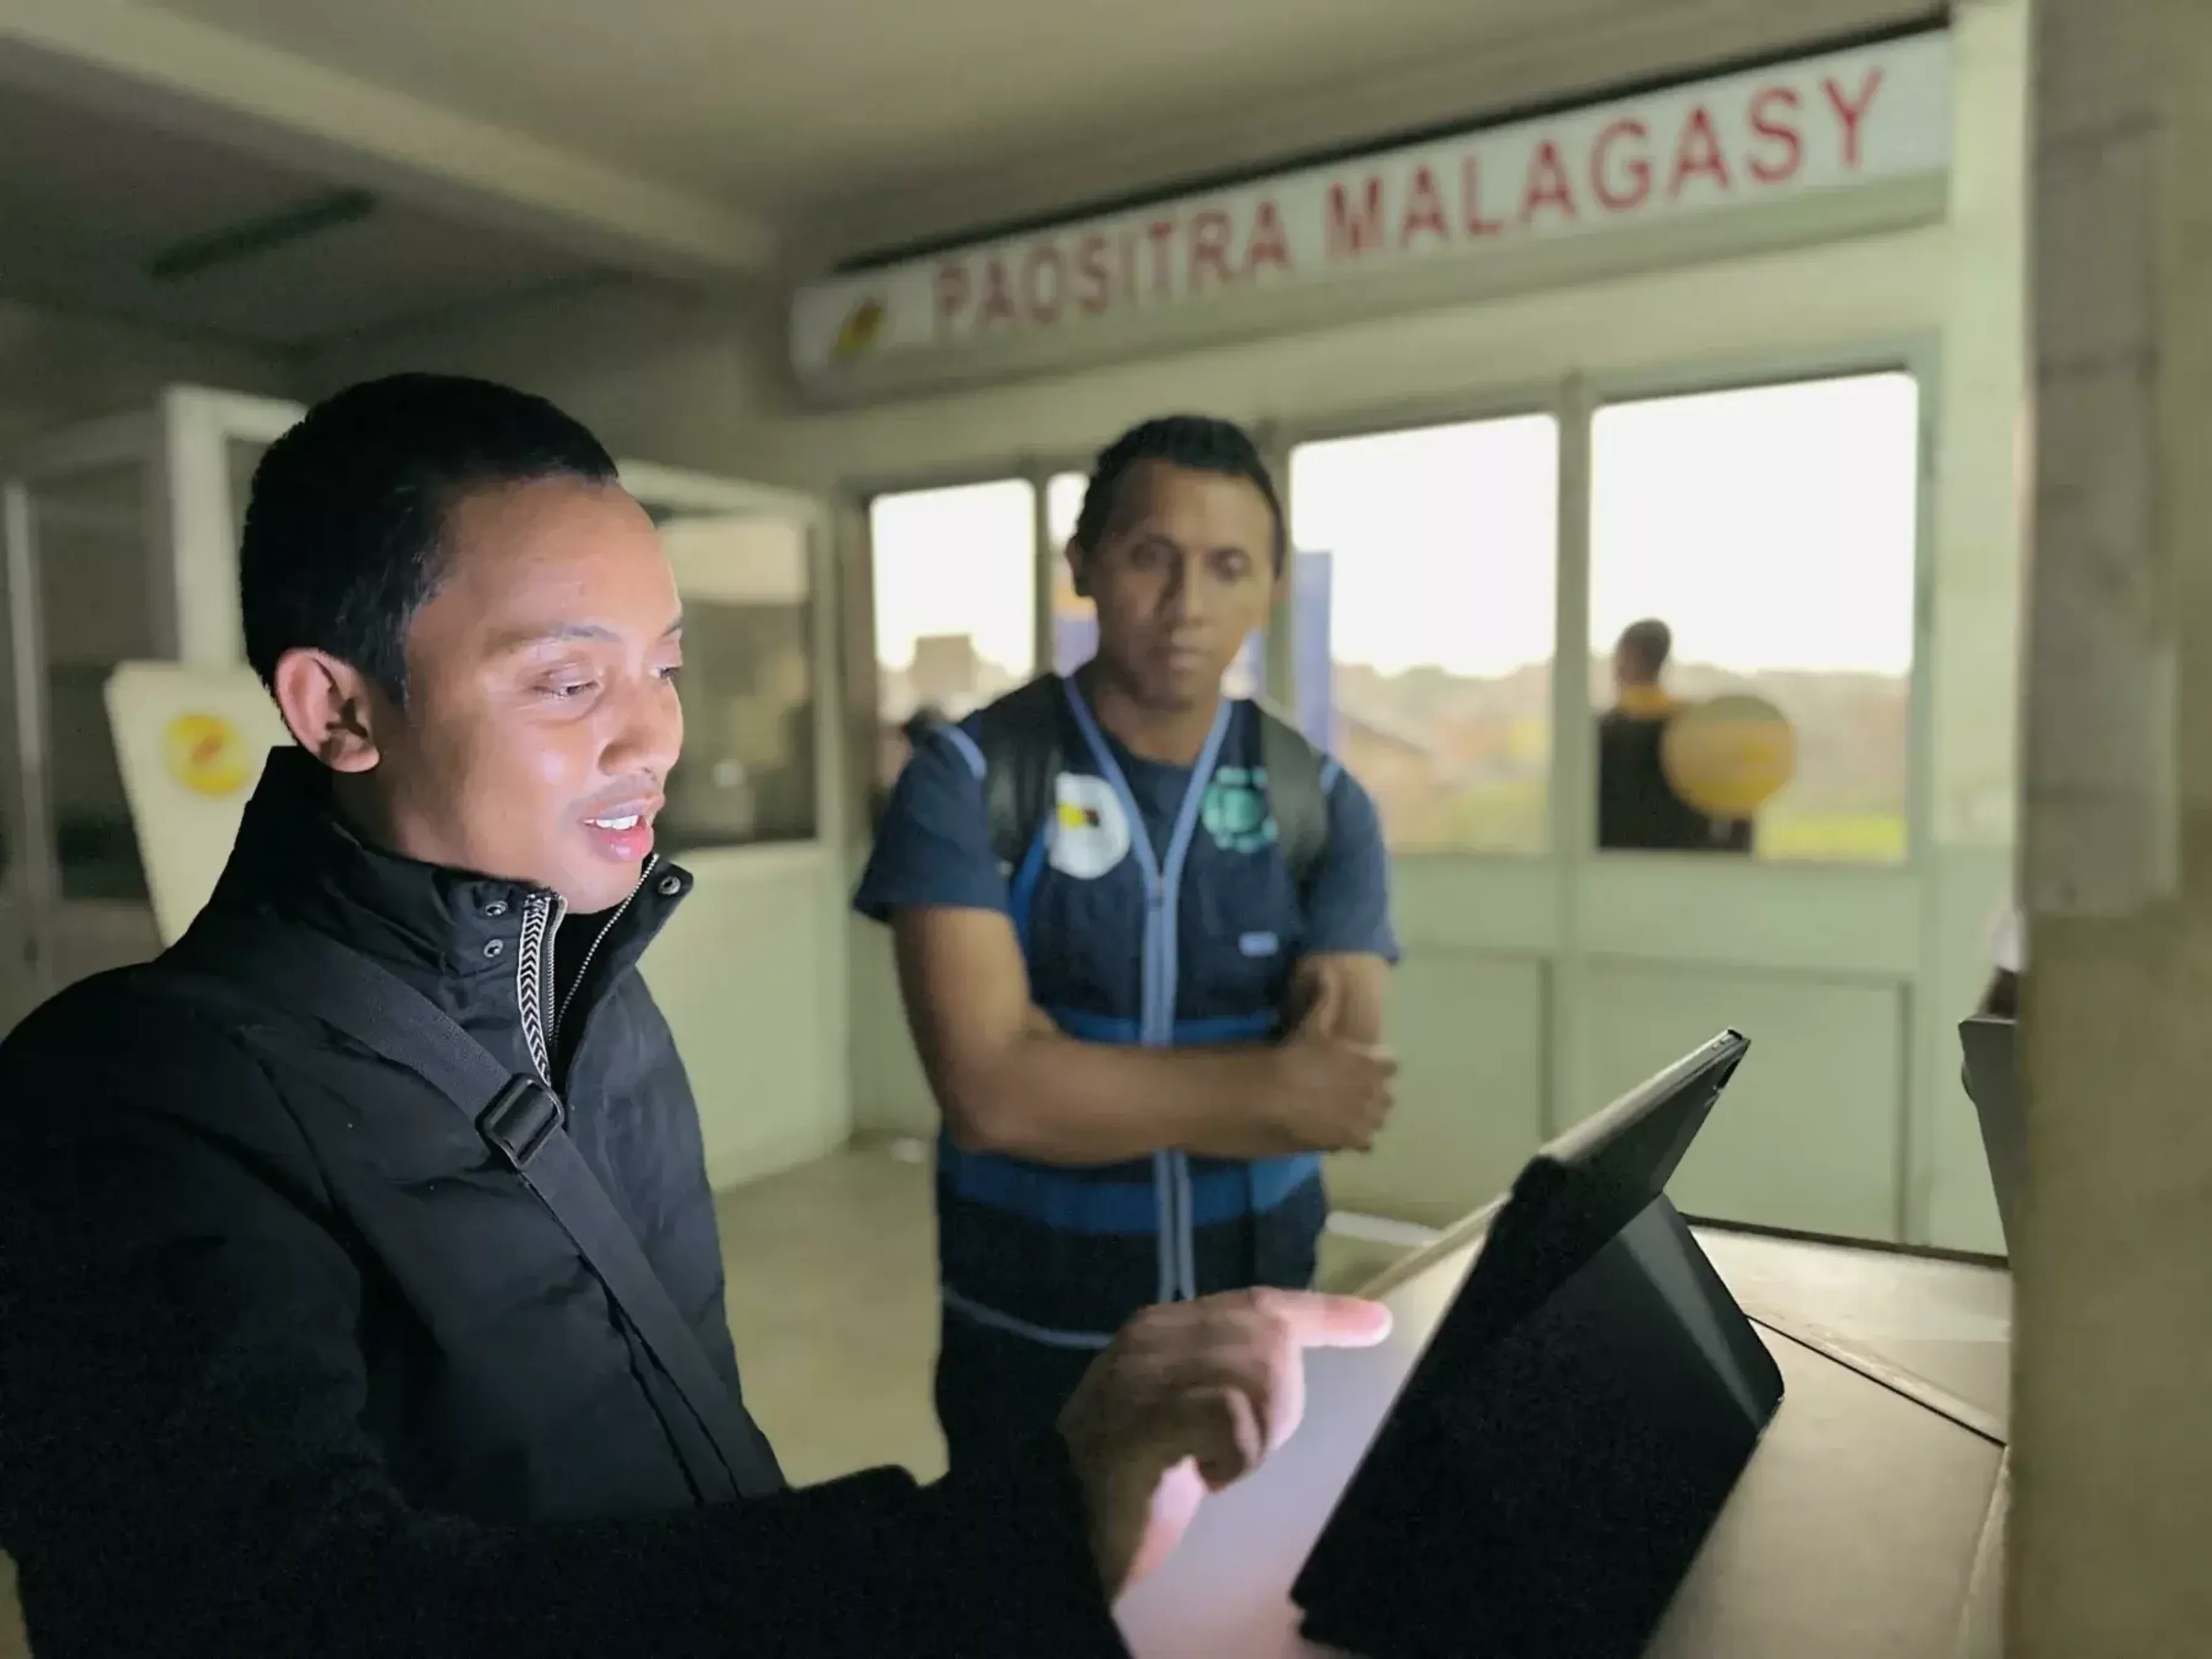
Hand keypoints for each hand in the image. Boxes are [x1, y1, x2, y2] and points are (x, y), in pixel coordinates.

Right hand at [1057, 1289, 1393, 1598]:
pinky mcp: (1145, 1419)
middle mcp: (1151, 1336)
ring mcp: (1144, 1374)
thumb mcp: (1186, 1413)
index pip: (1259, 1302)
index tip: (1376, 1322)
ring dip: (1252, 1442)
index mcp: (1162, 1328)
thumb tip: (1285, 1351)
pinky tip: (1198, 1478)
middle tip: (1228, 1456)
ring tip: (1204, 1466)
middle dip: (1277, 1407)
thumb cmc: (1134, 1478)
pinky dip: (1232, 1459)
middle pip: (1271, 1343)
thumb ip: (1221, 1374)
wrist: (1061, 1526)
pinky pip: (1233, 1420)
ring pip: (1259, 1379)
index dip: (1324, 1313)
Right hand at [1267, 972, 1396, 1151]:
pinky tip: (1337, 1132)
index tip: (1360, 1065)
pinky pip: (1365, 1142)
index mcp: (1374, 1063)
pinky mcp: (1355, 1141)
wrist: (1279, 1096)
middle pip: (1386, 1094)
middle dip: (1372, 1092)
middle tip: (1349, 1091)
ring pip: (1377, 1119)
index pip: (1390, 1064)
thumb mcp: (1314, 1023)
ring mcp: (1368, 1119)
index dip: (1376, 1064)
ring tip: (1344, 1113)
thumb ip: (1326, 997)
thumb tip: (1327, 970)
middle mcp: (1378, 1092)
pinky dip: (1354, 1138)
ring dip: (1365, 1116)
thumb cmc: (1299, 1056)